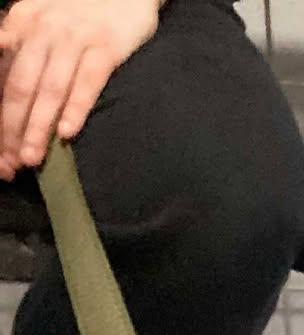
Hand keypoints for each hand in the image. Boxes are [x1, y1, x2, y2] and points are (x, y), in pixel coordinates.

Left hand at [0, 0, 160, 179]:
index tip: (0, 150)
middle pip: (20, 85)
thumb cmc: (81, 8)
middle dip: (12, 128)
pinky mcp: (106, 46)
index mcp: (21, 22)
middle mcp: (43, 29)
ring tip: (32, 157)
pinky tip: (68, 133)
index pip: (1, 75)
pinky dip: (76, 107)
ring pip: (50, 87)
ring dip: (38, 125)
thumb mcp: (41, 19)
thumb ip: (22, 48)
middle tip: (11, 163)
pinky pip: (87, 81)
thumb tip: (7, 90)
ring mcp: (75, 38)